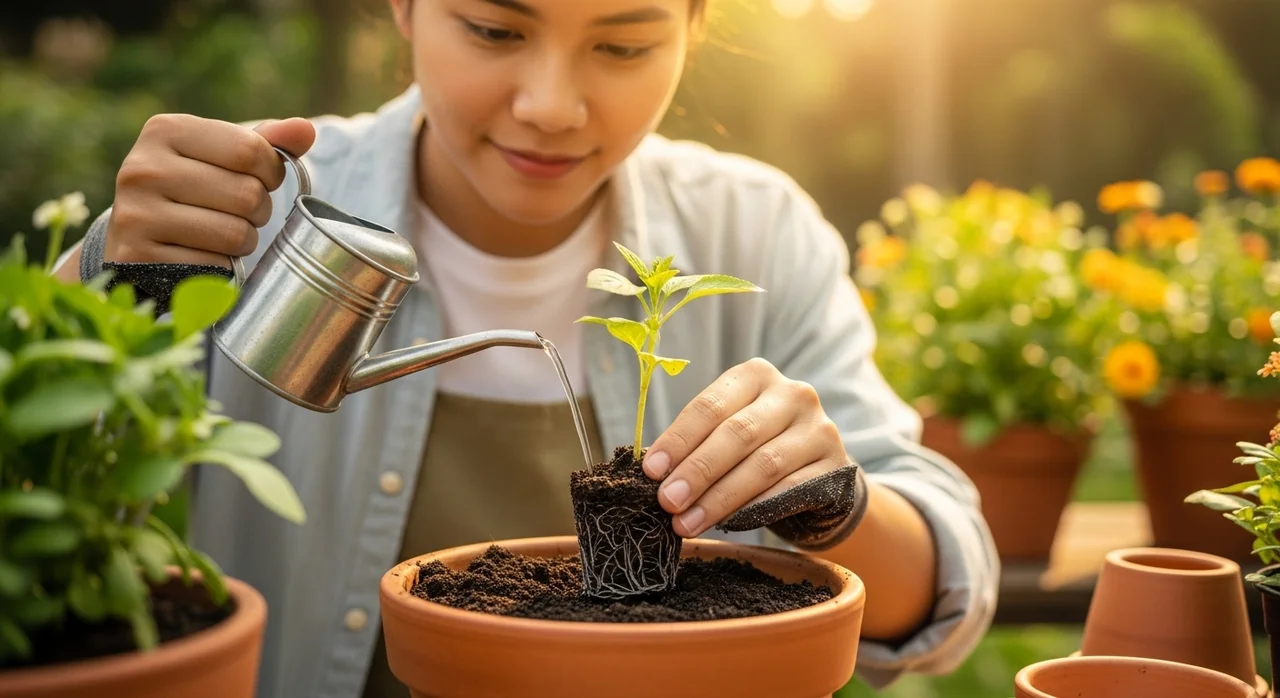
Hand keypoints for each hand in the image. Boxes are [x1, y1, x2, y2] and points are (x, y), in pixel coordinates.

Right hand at [105, 115, 315, 267]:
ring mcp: (136, 213)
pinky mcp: (138, 256)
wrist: (139, 238)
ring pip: (234, 233)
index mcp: (165, 130)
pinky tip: (201, 254)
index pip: (251, 150)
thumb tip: (305, 129)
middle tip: (239, 212)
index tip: (260, 179)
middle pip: (247, 194)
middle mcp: (142, 168)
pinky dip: (221, 266)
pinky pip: (214, 266)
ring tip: (222, 233)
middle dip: (258, 210)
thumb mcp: (224, 157)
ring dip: (244, 240)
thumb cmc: (195, 188)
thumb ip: (265, 143)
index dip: (271, 172)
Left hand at [642, 357, 865, 547]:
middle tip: (667, 501)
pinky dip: (754, 509)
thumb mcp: (727, 433)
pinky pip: (789, 490)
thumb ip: (696, 444)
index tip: (651, 470)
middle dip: (697, 471)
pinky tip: (727, 524)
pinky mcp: (835, 465)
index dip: (678, 439)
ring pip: (762, 465)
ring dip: (719, 498)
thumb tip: (654, 473)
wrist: (817, 475)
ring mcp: (818, 428)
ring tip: (686, 522)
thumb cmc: (757, 449)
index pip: (710, 405)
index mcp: (756, 375)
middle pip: (737, 433)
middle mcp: (792, 394)